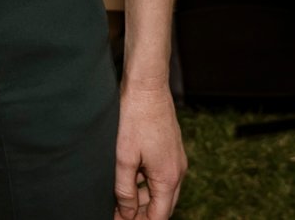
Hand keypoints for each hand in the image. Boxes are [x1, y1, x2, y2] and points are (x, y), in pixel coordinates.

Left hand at [113, 81, 185, 219]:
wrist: (148, 87)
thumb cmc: (135, 119)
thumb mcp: (124, 158)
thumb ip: (125, 190)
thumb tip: (126, 214)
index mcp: (168, 178)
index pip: (159, 216)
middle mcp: (177, 172)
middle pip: (162, 206)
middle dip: (141, 214)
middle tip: (117, 214)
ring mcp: (176, 160)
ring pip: (160, 191)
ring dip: (142, 198)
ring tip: (118, 200)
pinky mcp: (170, 150)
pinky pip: (160, 176)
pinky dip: (146, 183)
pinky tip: (128, 179)